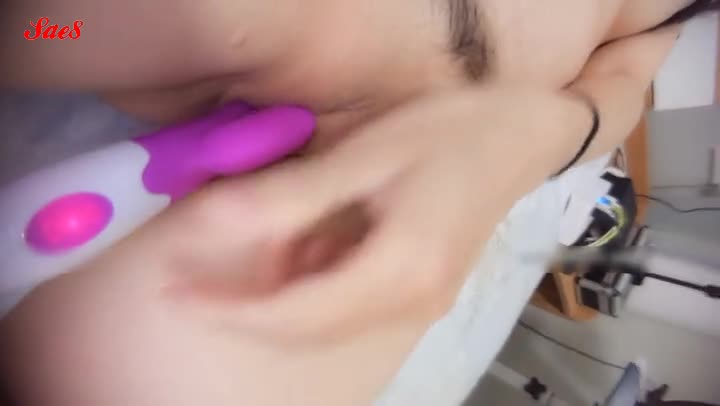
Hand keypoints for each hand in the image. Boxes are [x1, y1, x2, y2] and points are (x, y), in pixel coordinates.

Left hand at [170, 87, 584, 343]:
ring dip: (275, 298)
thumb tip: (217, 222)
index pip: (295, 313)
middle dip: (243, 310)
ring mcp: (418, 303)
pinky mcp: (419, 290)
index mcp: (399, 272)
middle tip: (190, 280)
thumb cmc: (448, 133)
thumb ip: (293, 197)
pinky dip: (309, 285)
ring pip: (325, 321)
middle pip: (307, 329)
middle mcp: (409, 304)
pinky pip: (349, 303)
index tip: (176, 293)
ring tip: (240, 258)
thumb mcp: (366, 157)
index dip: (230, 309)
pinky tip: (298, 249)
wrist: (521, 136)